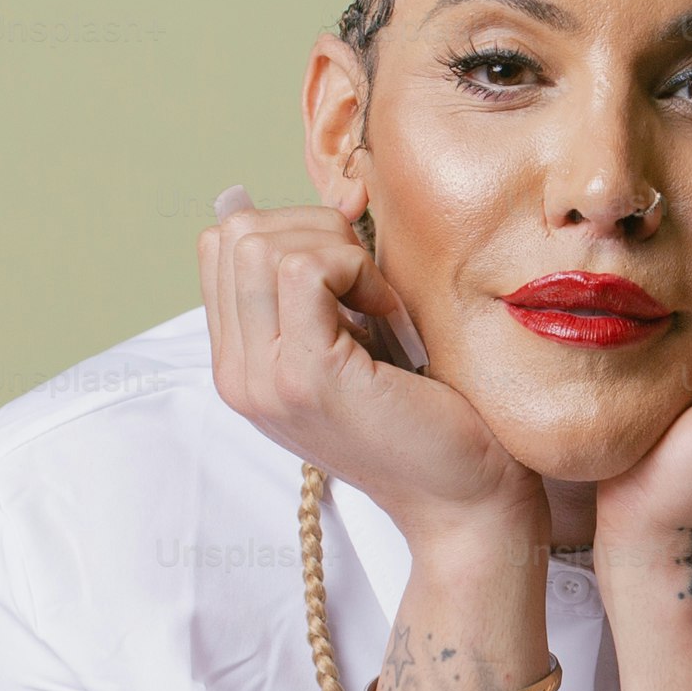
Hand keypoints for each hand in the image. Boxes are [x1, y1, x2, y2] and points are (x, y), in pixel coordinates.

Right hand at [198, 195, 538, 557]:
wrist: (469, 500)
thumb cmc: (433, 414)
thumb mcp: (362, 339)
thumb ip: (330, 283)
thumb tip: (344, 190)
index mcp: (243, 364)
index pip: (222, 246)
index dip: (293, 225)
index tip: (355, 255)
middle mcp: (238, 375)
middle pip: (232, 234)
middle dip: (312, 228)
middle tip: (370, 279)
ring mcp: (264, 379)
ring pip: (260, 243)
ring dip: (337, 250)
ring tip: (382, 303)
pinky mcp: (308, 377)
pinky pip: (306, 269)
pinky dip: (358, 270)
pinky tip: (392, 315)